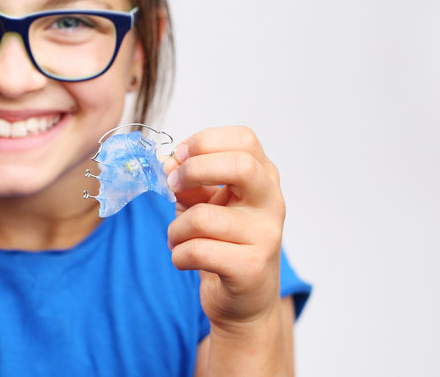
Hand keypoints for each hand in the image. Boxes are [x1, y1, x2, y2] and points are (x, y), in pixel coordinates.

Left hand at [163, 127, 284, 331]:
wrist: (245, 299)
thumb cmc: (223, 241)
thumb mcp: (204, 202)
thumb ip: (188, 180)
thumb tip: (168, 163)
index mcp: (262, 177)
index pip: (244, 139)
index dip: (205, 142)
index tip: (180, 156)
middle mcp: (271, 202)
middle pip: (240, 166)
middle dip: (194, 171)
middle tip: (173, 185)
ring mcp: (266, 236)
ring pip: (203, 217)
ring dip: (176, 228)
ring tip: (178, 238)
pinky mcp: (251, 268)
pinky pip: (198, 251)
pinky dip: (178, 255)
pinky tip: (184, 259)